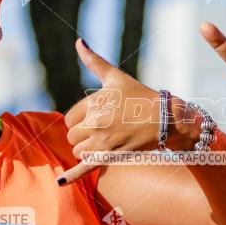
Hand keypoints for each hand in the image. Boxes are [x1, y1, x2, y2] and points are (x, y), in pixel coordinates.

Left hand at [59, 39, 159, 184]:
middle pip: (72, 136)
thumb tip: (78, 42)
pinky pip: (85, 168)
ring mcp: (103, 142)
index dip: (80, 120)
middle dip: (83, 134)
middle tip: (104, 130)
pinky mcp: (110, 156)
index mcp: (94, 103)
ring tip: (106, 141)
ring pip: (78, 151)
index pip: (69, 119)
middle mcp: (96, 123)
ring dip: (87, 149)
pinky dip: (71, 176)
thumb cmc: (140, 96)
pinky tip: (59, 182)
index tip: (98, 118)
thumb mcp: (116, 77)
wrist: (166, 119)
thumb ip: (94, 61)